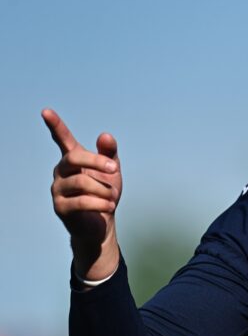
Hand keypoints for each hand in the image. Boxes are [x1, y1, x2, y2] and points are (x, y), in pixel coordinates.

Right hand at [42, 108, 121, 279]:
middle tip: (114, 168)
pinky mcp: (60, 207)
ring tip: (113, 197)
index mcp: (73, 160)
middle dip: (97, 162)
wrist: (102, 223)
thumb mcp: (112, 171)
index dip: (55, 125)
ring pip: (81, 182)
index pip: (62, 139)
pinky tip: (109, 207)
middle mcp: (61, 172)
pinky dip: (99, 203)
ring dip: (103, 189)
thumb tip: (105, 135)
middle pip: (74, 158)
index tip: (46, 111)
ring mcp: (57, 189)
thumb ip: (109, 153)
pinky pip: (81, 201)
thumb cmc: (105, 193)